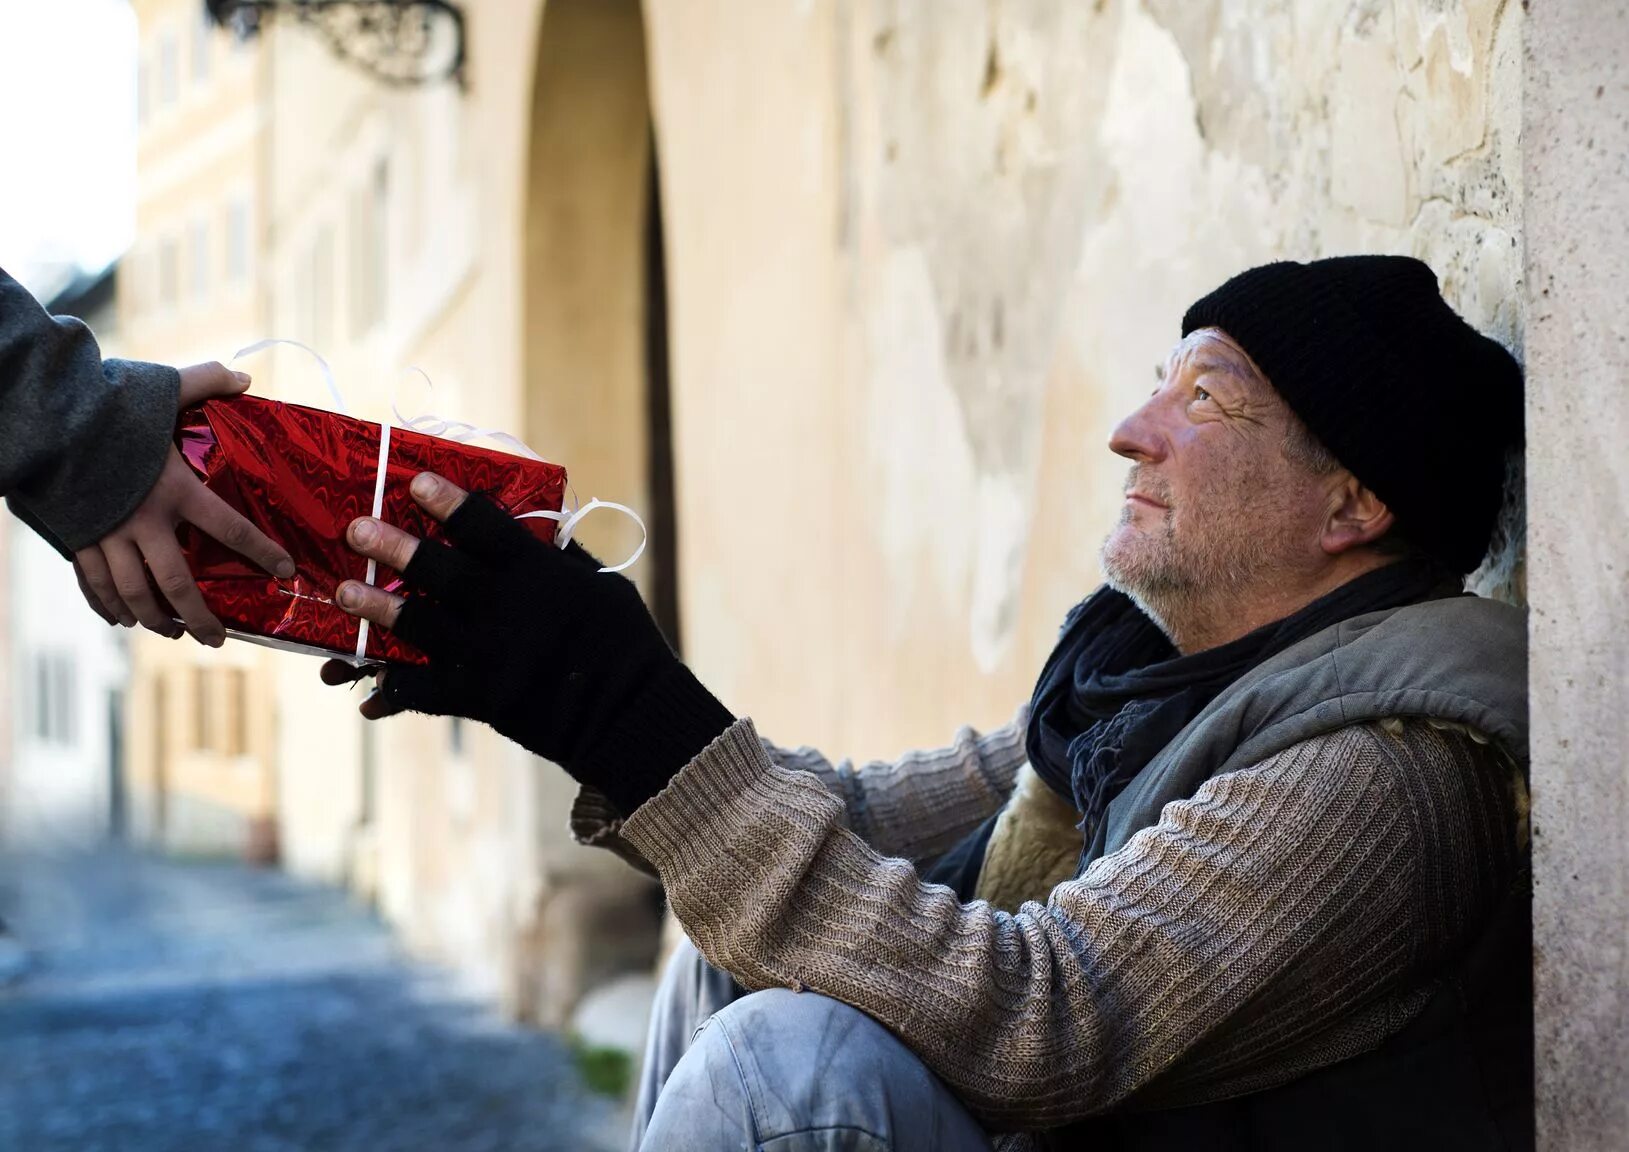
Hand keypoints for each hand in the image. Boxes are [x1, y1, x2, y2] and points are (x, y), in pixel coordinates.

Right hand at [73, 362, 295, 645]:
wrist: (43, 418)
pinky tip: (121, 620)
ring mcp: (106, 535)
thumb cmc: (108, 403)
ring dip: (153, 619)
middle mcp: (143, 521)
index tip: (285, 570)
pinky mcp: (76, 538)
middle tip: (218, 639)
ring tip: (173, 633)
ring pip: (132, 593)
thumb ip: (205, 382)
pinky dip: (106, 605)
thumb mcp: (163, 386)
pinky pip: (92, 583)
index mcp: (175, 489)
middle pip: (176, 585)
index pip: (230, 527)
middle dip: (199, 617)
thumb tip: (245, 377)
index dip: (260, 551)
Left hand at [323, 472, 732, 812]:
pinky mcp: (479, 698)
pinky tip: (367, 680)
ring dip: (375, 608)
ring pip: (417, 625)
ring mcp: (487, 655)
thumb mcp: (602, 584)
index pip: (485, 526)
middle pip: (438, 570)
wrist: (627, 715)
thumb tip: (533, 525)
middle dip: (393, 546)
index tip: (415, 482)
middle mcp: (505, 609)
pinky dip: (394, 686)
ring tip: (341, 591)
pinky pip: (425, 690)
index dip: (448, 501)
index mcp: (539, 574)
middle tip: (355, 528)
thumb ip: (560, 557)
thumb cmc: (623, 643)